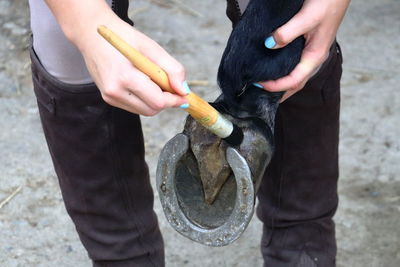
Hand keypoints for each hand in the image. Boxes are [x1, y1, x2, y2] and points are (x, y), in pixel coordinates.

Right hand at [45, 0, 187, 115]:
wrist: (92, 34)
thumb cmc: (122, 37)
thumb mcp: (151, 47)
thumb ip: (172, 69)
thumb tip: (183, 90)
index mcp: (125, 77)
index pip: (157, 101)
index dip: (174, 100)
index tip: (183, 95)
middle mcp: (114, 91)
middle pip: (152, 110)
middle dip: (165, 101)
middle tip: (169, 85)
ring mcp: (110, 97)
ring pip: (143, 111)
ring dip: (154, 101)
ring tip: (153, 80)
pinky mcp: (108, 98)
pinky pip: (134, 107)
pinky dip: (144, 99)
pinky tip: (142, 83)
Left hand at [257, 0, 349, 101]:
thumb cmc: (328, 2)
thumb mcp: (307, 17)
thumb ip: (287, 32)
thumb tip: (269, 44)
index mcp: (315, 56)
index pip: (294, 81)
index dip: (276, 86)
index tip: (259, 84)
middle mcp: (313, 57)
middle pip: (295, 83)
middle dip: (278, 92)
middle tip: (259, 94)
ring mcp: (311, 51)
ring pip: (295, 74)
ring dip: (280, 83)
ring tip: (264, 85)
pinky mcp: (307, 44)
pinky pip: (294, 63)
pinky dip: (283, 70)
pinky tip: (272, 67)